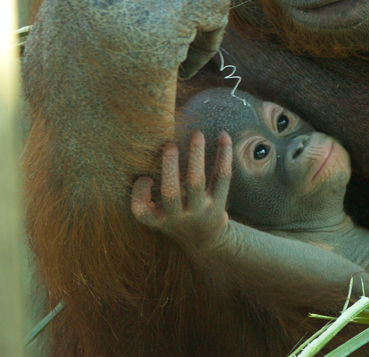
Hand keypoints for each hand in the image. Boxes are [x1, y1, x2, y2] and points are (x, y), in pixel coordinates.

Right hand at [131, 131, 232, 252]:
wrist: (206, 240)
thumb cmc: (176, 218)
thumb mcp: (159, 214)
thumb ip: (148, 194)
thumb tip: (145, 151)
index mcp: (159, 219)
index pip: (141, 211)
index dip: (139, 193)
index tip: (145, 177)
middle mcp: (178, 217)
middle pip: (170, 193)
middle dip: (169, 167)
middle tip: (169, 145)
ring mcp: (199, 210)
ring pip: (196, 182)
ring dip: (196, 155)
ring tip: (197, 134)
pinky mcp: (218, 202)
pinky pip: (222, 177)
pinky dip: (224, 155)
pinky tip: (224, 135)